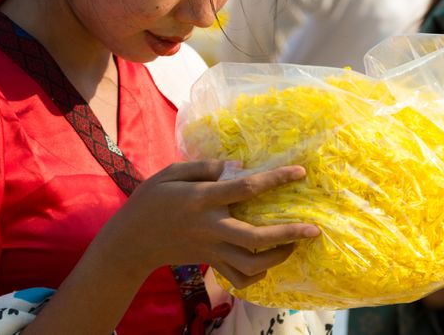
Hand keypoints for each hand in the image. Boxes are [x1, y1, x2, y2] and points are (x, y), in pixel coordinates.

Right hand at [106, 160, 319, 289]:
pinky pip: (239, 277)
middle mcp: (211, 227)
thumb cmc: (151, 200)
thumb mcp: (172, 173)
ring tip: (294, 243)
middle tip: (313, 229)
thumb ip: (205, 167)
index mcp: (202, 200)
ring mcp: (211, 249)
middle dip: (289, 234)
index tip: (300, 173)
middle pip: (256, 236)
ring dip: (278, 256)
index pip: (246, 188)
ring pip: (251, 264)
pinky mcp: (210, 262)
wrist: (130, 242)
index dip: (276, 179)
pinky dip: (257, 274)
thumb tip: (238, 165)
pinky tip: (268, 261)